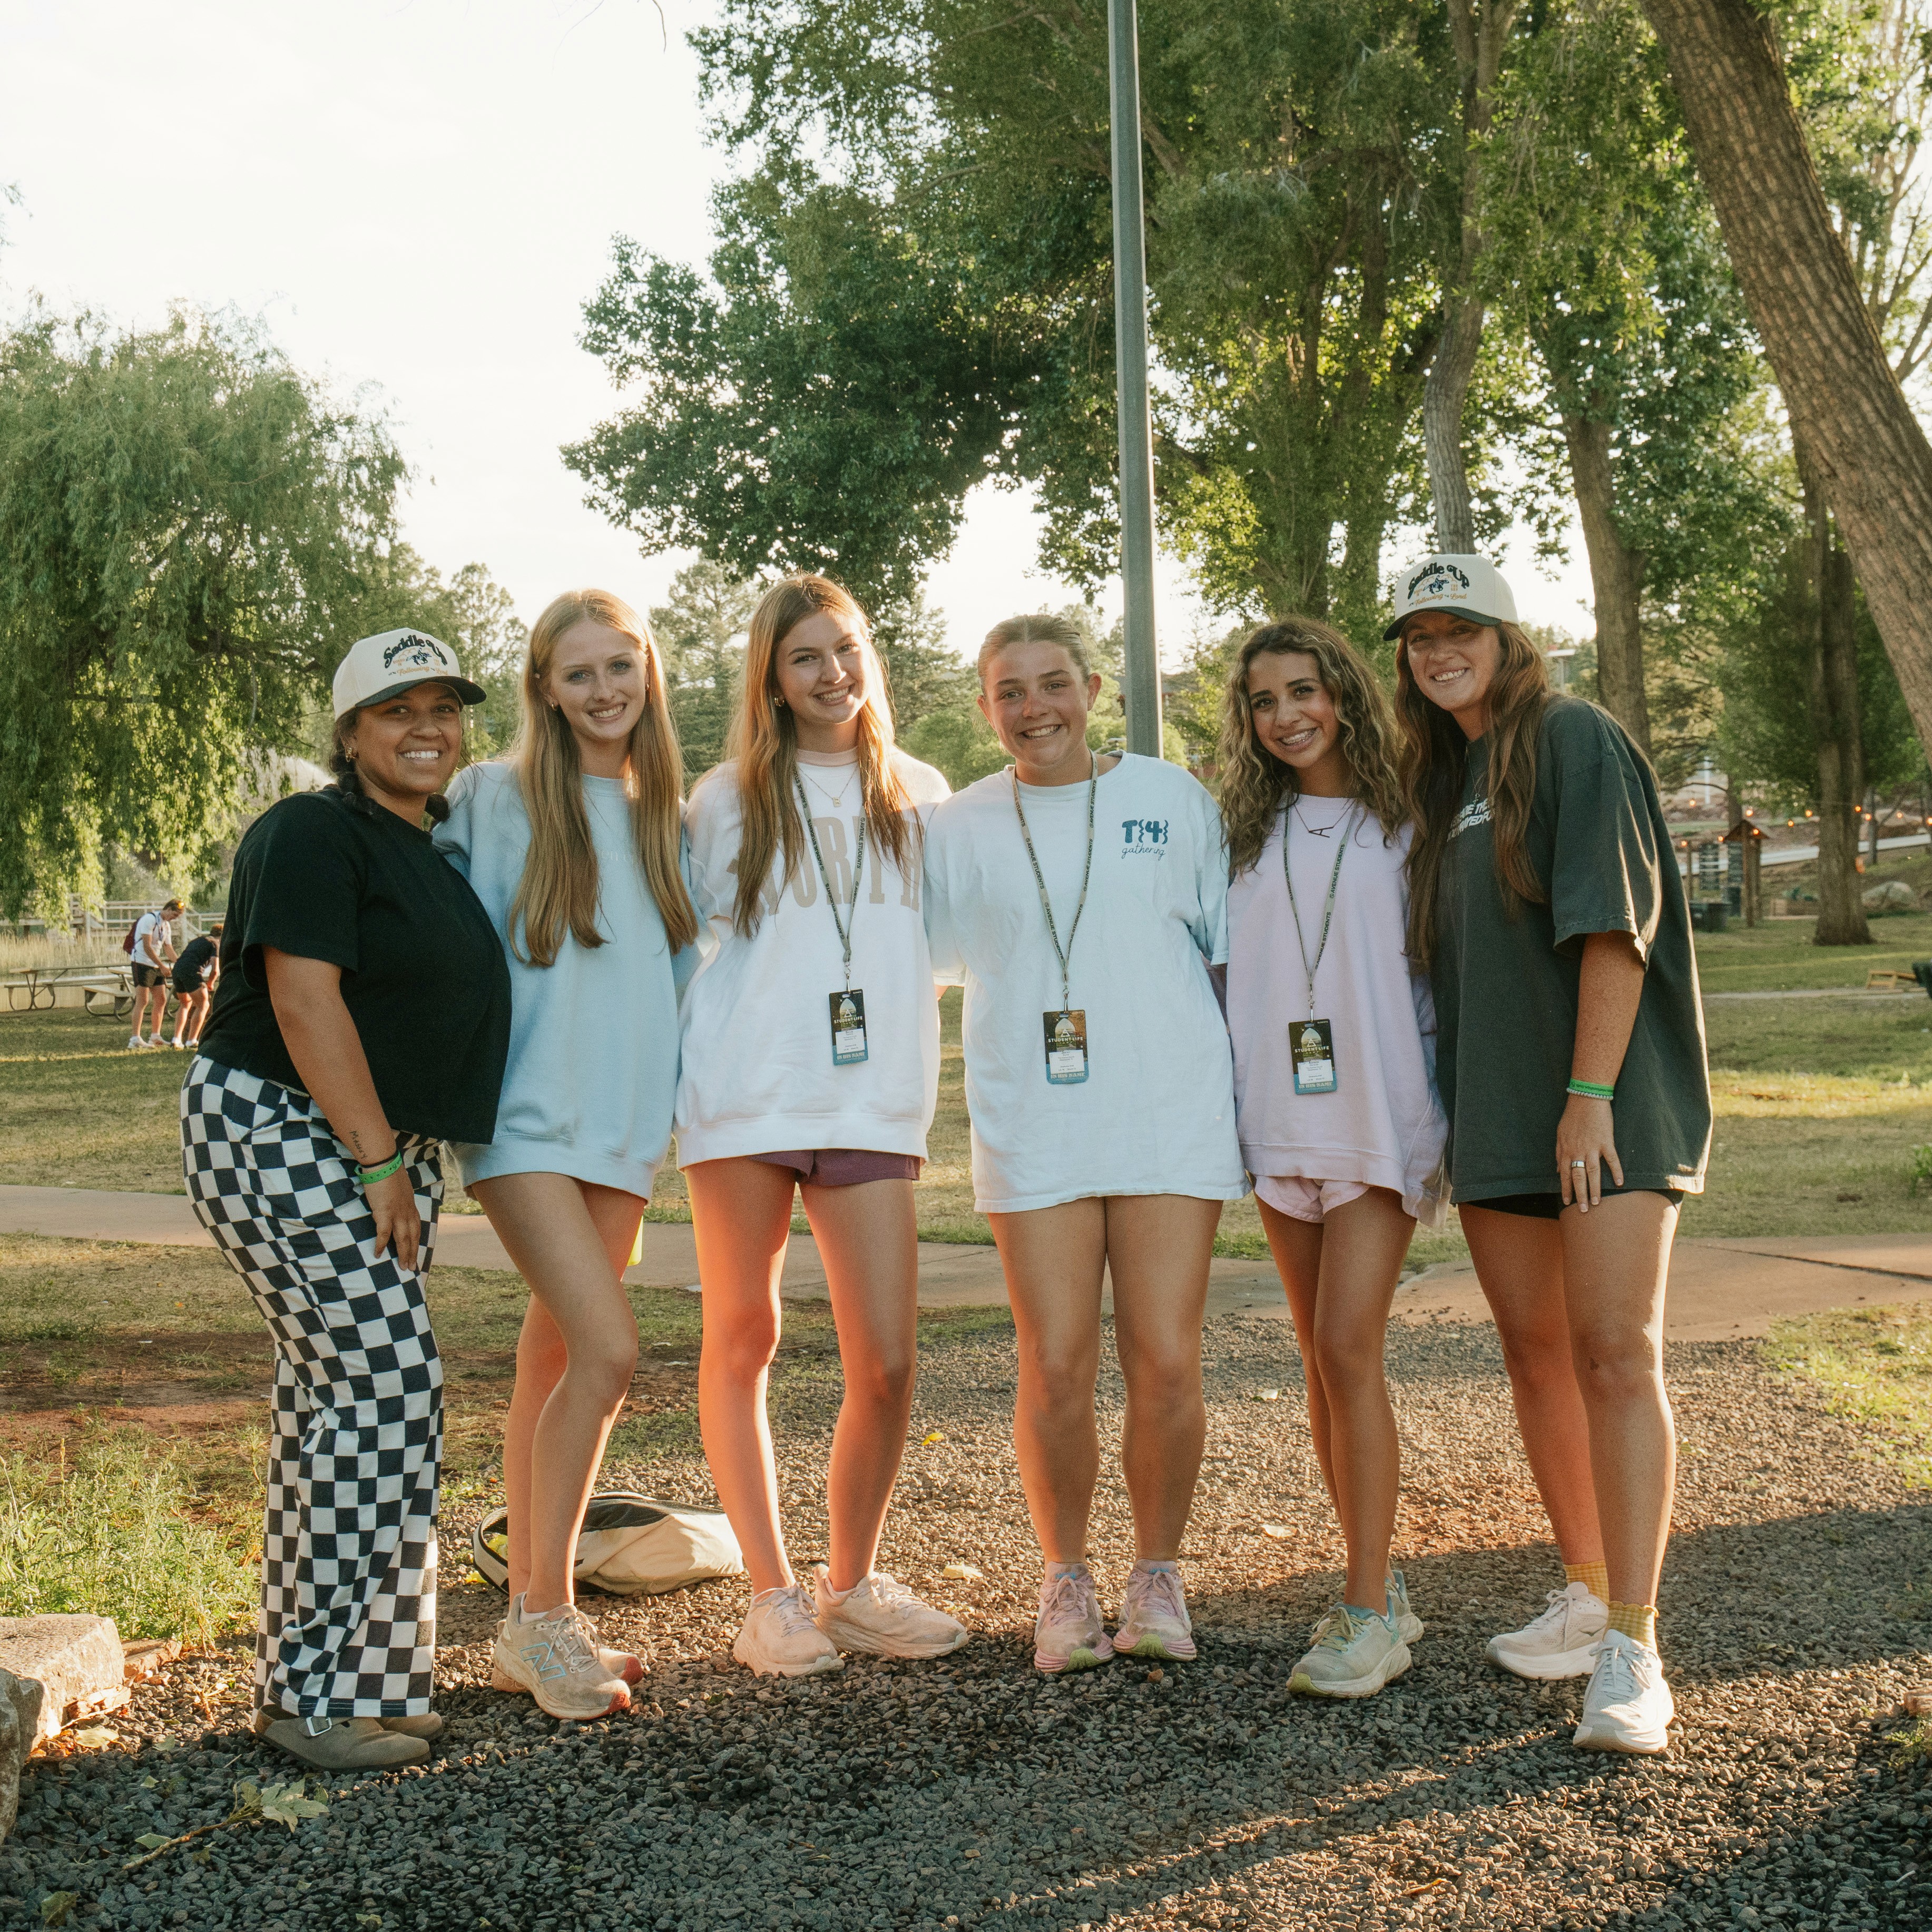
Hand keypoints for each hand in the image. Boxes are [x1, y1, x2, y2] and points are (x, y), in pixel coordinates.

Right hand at [365, 1164, 420, 1269]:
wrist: (383, 1164)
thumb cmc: (390, 1173)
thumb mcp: (401, 1189)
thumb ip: (401, 1199)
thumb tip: (397, 1203)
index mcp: (411, 1206)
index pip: (417, 1228)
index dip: (417, 1242)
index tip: (417, 1253)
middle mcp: (407, 1212)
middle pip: (413, 1237)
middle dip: (413, 1253)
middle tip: (412, 1268)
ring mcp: (397, 1213)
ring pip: (403, 1239)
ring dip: (403, 1254)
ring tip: (402, 1267)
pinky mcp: (384, 1213)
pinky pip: (383, 1234)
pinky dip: (381, 1245)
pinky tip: (378, 1254)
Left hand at [1557, 1094, 1622, 1211]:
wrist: (1586, 1100)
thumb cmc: (1572, 1117)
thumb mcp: (1560, 1135)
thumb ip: (1559, 1154)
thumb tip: (1558, 1171)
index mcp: (1566, 1150)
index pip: (1565, 1175)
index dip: (1566, 1189)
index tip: (1567, 1202)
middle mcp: (1578, 1151)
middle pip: (1579, 1178)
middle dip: (1580, 1195)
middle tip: (1582, 1210)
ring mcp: (1593, 1147)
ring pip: (1593, 1173)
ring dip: (1594, 1189)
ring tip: (1596, 1203)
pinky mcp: (1606, 1142)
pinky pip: (1612, 1160)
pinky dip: (1616, 1172)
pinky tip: (1619, 1184)